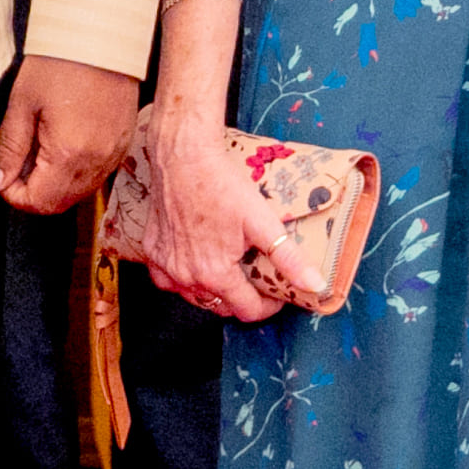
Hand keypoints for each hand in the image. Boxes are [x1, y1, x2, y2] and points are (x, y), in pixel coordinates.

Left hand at [0, 58, 139, 214]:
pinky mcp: (124, 142)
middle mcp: (98, 161)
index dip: (14, 196)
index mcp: (70, 154)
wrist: (101, 34)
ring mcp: (115, 153)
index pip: (39, 202)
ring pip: (80, 191)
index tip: (2, 177)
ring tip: (39, 148)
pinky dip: (76, 171)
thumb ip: (9, 148)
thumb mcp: (22, 103)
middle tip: (17, 163)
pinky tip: (63, 143)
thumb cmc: (59, 62)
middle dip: (34, 192)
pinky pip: (98, 173)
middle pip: (61, 203)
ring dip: (55, 183)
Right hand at [128, 98, 310, 322]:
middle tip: (254, 278)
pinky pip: (167, 281)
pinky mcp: (152, 252)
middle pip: (220, 307)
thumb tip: (316, 285)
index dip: (267, 307)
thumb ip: (289, 259)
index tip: (276, 294)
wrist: (183, 157)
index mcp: (216, 274)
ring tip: (228, 270)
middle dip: (241, 298)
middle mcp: (187, 277)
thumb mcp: (262, 221)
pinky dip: (182, 279)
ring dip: (213, 291)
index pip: (247, 311)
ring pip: (194, 297)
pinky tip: (194, 262)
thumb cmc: (221, 185)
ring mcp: (165, 266)